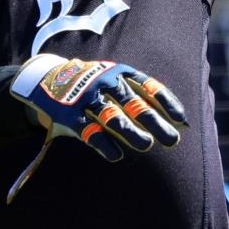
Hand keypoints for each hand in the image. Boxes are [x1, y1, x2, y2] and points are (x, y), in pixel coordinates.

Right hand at [7, 54, 186, 202]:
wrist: (48, 78)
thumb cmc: (94, 85)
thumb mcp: (115, 80)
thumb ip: (140, 97)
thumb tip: (176, 122)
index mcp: (120, 73)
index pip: (149, 86)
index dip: (166, 103)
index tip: (181, 120)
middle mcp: (105, 82)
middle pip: (135, 104)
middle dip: (155, 122)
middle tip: (173, 140)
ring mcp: (87, 98)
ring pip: (113, 117)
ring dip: (131, 132)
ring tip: (146, 144)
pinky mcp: (70, 114)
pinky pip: (89, 131)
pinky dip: (103, 144)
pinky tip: (116, 156)